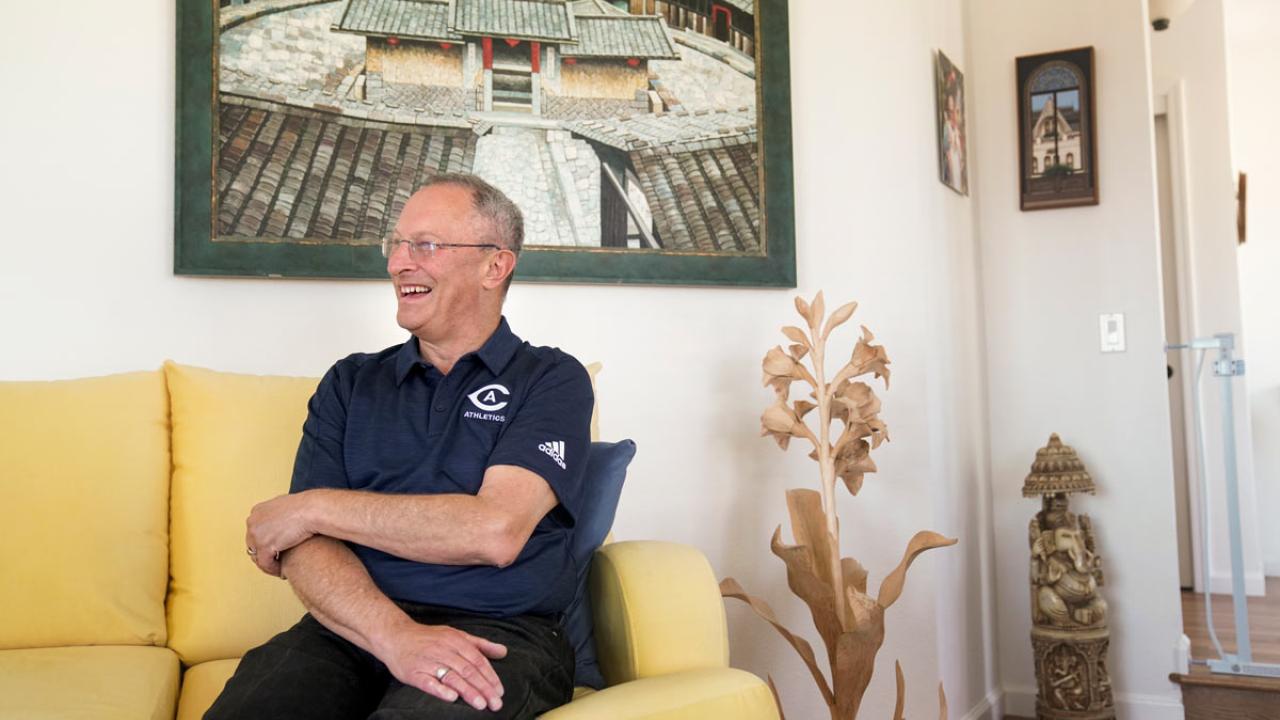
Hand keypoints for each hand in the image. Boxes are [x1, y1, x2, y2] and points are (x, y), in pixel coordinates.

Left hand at [245, 491, 318, 575]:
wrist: (312, 510)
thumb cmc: (307, 508)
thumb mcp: (286, 506)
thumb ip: (278, 515)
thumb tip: (282, 521)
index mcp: (257, 511)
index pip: (255, 533)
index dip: (264, 543)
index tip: (274, 550)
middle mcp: (253, 522)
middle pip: (253, 545)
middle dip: (264, 554)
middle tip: (276, 561)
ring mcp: (257, 534)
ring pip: (257, 557)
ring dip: (268, 564)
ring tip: (279, 568)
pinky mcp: (265, 546)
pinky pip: (265, 564)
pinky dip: (273, 569)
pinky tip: (283, 571)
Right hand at [379, 620, 508, 711]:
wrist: (395, 636)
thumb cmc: (429, 638)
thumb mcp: (456, 635)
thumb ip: (480, 645)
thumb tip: (503, 651)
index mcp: (455, 641)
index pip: (477, 660)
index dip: (490, 676)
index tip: (500, 691)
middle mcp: (443, 650)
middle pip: (467, 670)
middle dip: (484, 687)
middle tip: (495, 703)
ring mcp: (428, 661)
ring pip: (451, 677)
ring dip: (468, 691)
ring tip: (481, 704)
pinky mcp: (413, 672)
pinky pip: (428, 682)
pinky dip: (440, 690)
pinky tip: (452, 698)